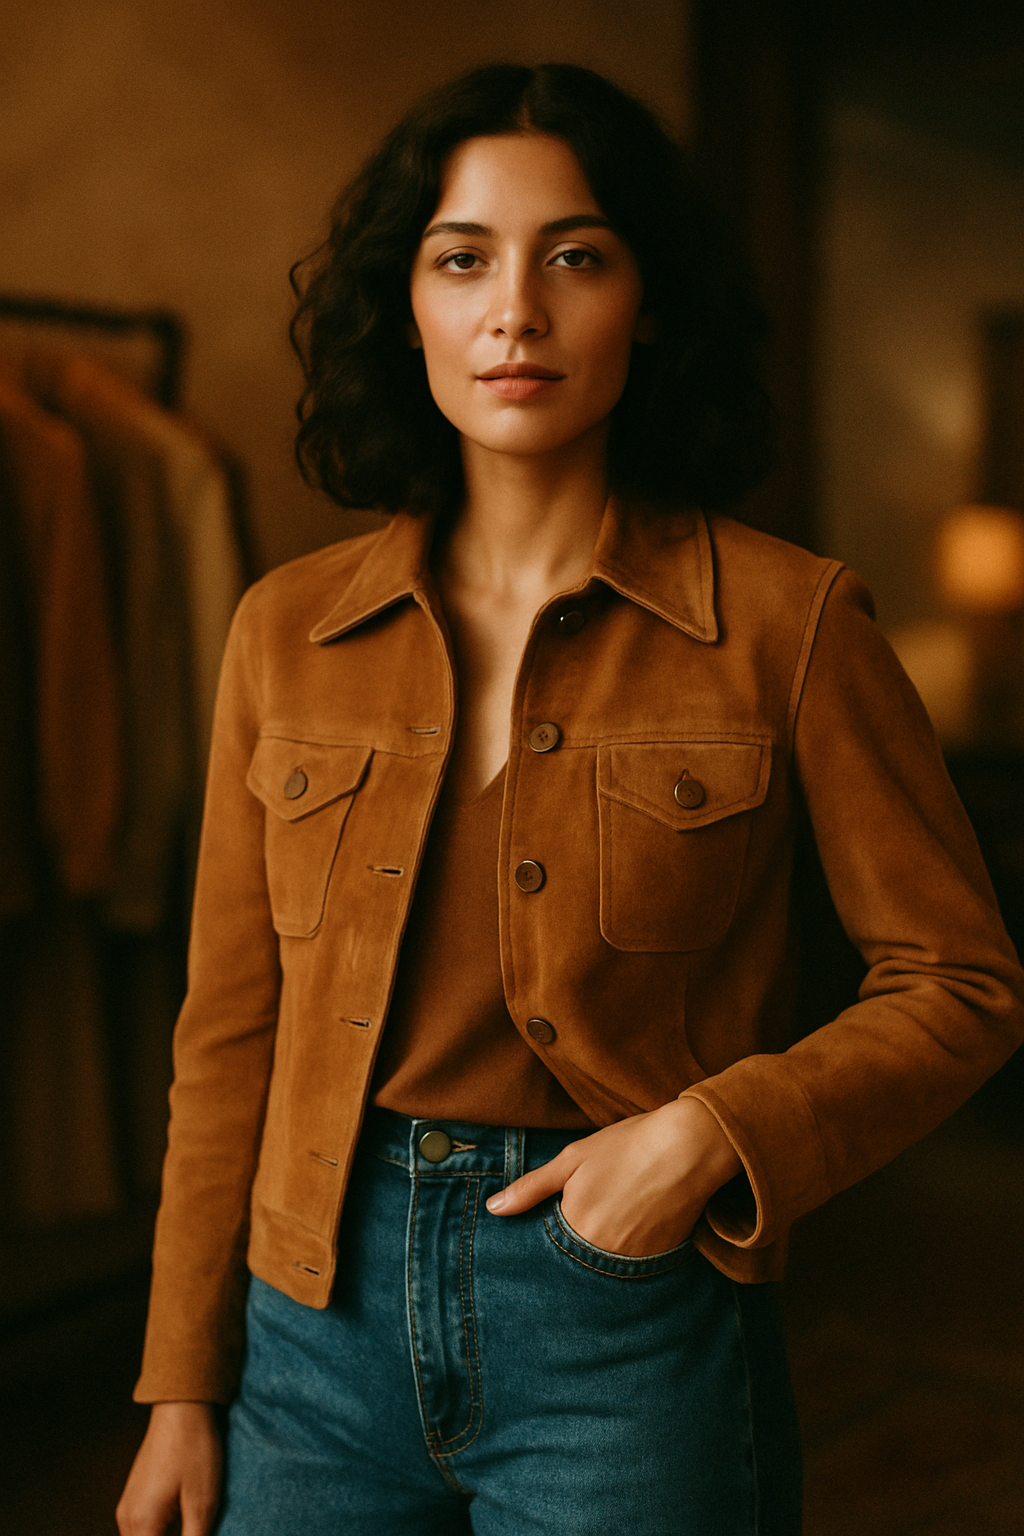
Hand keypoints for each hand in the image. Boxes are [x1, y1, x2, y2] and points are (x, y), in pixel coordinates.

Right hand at [116, 1400, 222, 1535]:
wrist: (181, 1408)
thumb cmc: (193, 1448)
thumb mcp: (203, 1501)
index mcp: (142, 1524)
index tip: (194, 1535)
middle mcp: (127, 1519)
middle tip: (196, 1530)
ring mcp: (128, 1507)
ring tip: (192, 1526)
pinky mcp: (135, 1497)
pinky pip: (143, 1530)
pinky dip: (160, 1533)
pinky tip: (184, 1524)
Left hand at [485, 1097, 741, 1255]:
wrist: (689, 1146)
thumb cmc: (627, 1146)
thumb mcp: (572, 1159)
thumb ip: (530, 1188)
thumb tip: (493, 1209)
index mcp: (576, 1228)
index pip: (548, 1252)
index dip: (548, 1238)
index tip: (552, 1228)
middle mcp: (603, 1253)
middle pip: (576, 1263)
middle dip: (573, 1251)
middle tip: (590, 1218)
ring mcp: (634, 1260)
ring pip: (603, 1267)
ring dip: (599, 1254)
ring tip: (611, 1220)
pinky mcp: (659, 1260)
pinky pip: (632, 1267)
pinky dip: (626, 1252)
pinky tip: (633, 1225)